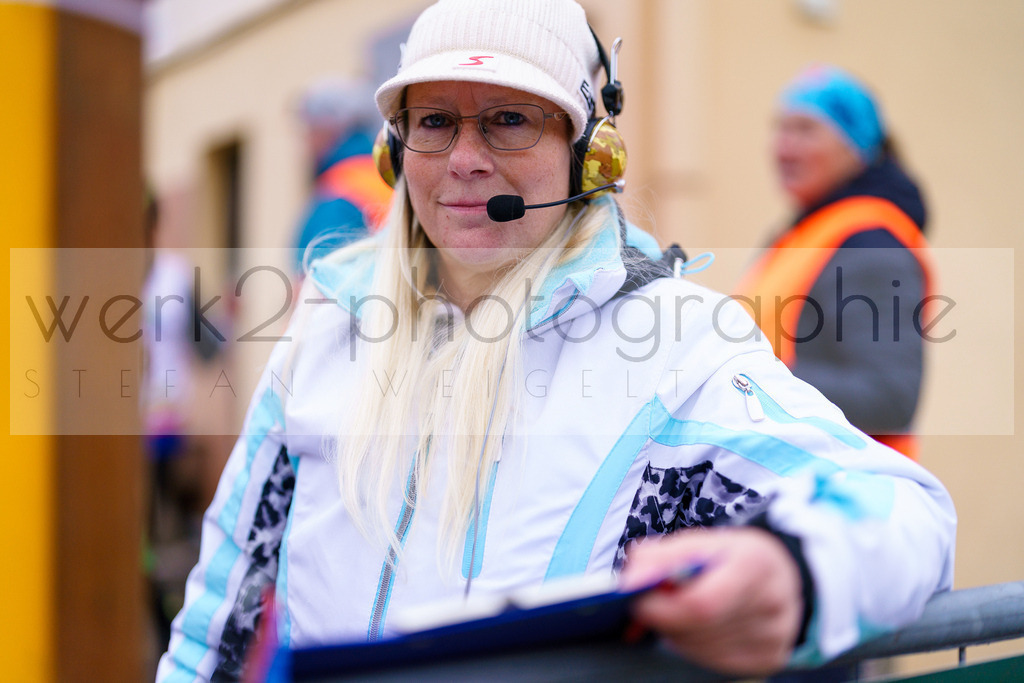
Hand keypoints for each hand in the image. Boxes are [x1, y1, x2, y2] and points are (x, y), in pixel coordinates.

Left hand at [619, 527, 802, 675]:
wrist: (780, 574)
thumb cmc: (732, 556)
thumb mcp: (700, 541)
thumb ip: (661, 556)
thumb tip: (631, 580)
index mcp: (754, 564)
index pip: (702, 604)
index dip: (662, 609)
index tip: (637, 601)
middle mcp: (772, 603)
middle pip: (698, 629)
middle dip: (665, 619)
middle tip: (653, 604)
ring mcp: (774, 636)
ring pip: (702, 650)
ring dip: (677, 634)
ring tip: (679, 612)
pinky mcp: (770, 659)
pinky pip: (715, 663)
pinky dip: (695, 647)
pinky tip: (698, 628)